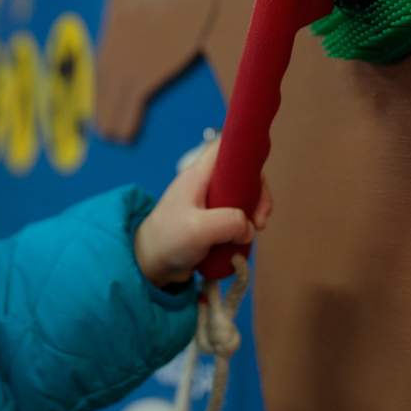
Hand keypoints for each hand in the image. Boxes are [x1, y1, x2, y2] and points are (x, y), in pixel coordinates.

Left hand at [133, 138, 272, 288]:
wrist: (150, 264)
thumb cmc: (167, 240)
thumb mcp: (199, 230)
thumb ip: (229, 223)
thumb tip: (251, 227)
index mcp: (198, 176)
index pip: (224, 146)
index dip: (245, 150)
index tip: (260, 172)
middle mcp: (206, 185)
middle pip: (242, 175)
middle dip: (258, 194)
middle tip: (259, 220)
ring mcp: (210, 204)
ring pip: (243, 198)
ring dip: (254, 213)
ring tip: (254, 232)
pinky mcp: (213, 222)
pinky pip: (237, 218)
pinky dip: (245, 227)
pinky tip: (244, 241)